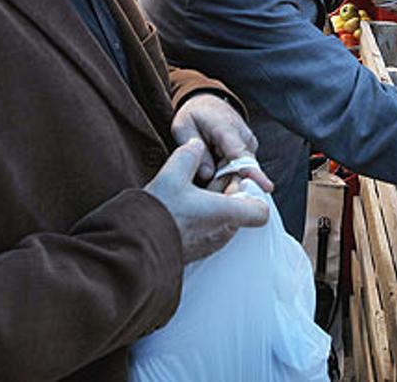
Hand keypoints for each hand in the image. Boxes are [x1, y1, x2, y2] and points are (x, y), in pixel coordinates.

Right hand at [145, 139, 269, 262]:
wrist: (136, 245)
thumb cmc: (159, 213)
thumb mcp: (173, 174)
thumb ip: (189, 155)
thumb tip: (195, 146)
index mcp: (227, 214)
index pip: (260, 209)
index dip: (250, 191)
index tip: (232, 178)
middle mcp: (224, 233)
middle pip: (240, 210)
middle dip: (228, 192)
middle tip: (207, 179)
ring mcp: (211, 244)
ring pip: (224, 219)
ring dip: (214, 204)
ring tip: (191, 192)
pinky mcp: (198, 250)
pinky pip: (210, 230)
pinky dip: (204, 217)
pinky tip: (183, 207)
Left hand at [171, 92, 272, 191]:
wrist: (207, 103)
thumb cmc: (194, 116)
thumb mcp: (183, 128)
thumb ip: (193, 150)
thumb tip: (208, 174)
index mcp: (226, 128)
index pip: (241, 154)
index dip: (252, 172)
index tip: (266, 186)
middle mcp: (244, 137)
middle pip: (242, 170)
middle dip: (227, 186)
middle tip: (207, 188)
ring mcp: (249, 145)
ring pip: (242, 173)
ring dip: (226, 182)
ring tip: (206, 176)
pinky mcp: (250, 151)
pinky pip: (242, 171)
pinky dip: (229, 177)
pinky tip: (215, 176)